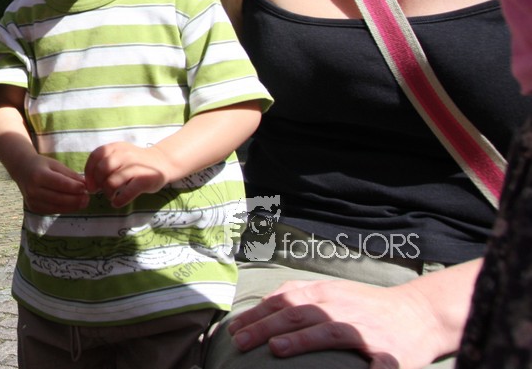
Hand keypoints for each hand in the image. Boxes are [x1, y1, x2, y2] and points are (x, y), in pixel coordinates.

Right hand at [9, 154, 89, 213]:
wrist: (21, 170)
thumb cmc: (41, 165)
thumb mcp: (55, 164)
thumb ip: (70, 175)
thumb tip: (86, 184)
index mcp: (38, 175)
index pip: (60, 184)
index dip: (74, 187)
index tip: (86, 188)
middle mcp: (33, 190)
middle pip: (59, 198)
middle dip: (76, 199)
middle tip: (88, 198)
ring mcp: (32, 201)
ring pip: (57, 207)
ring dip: (72, 206)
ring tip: (84, 202)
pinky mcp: (34, 209)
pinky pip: (53, 211)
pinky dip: (65, 209)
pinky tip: (73, 205)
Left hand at [84, 142, 171, 206]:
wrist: (162, 163)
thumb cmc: (136, 163)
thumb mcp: (120, 155)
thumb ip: (105, 163)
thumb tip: (89, 182)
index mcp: (116, 147)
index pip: (95, 156)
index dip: (89, 172)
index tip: (90, 183)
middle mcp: (125, 154)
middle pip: (102, 170)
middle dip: (97, 183)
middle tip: (100, 190)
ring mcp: (135, 167)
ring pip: (111, 182)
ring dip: (107, 193)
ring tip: (110, 196)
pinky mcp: (144, 180)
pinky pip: (126, 193)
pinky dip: (118, 201)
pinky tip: (117, 202)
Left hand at [227, 278, 449, 368]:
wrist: (420, 313)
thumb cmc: (366, 306)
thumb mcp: (331, 292)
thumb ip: (299, 295)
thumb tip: (262, 304)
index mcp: (326, 294)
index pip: (283, 301)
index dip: (257, 314)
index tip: (233, 329)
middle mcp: (342, 308)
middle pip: (299, 314)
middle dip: (266, 327)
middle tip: (240, 341)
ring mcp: (365, 329)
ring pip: (329, 331)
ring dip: (302, 340)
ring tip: (275, 348)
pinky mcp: (389, 352)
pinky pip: (376, 364)